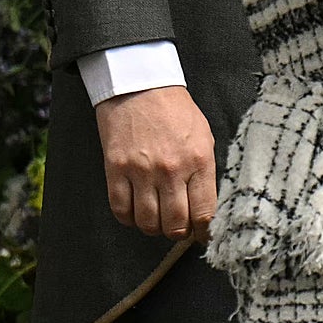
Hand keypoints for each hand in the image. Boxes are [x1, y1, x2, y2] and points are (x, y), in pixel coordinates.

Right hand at [98, 85, 214, 240]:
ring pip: (148, 222)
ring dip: (153, 228)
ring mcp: (141, 171)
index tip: (203, 236)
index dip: (205, 232)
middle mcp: (171, 170)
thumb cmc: (177, 112)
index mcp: (199, 162)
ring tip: (158, 221)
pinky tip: (136, 213)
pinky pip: (120, 209)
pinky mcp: (115, 168)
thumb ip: (205, 172)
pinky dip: (129, 218)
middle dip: (179, 233)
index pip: (205, 213)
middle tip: (178, 229)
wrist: (140, 87)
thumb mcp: (204, 138)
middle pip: (176, 224)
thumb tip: (207, 206)